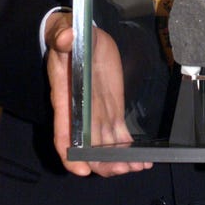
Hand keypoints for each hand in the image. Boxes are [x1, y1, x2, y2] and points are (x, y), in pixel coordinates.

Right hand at [45, 11, 151, 176]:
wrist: (80, 36)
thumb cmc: (68, 38)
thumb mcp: (64, 35)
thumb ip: (64, 38)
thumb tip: (66, 36)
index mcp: (65, 98)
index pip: (63, 133)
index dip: (70, 154)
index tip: (82, 169)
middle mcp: (80, 113)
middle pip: (88, 146)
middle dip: (103, 161)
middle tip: (122, 168)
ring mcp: (97, 113)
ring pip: (106, 145)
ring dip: (119, 159)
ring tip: (136, 166)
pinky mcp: (111, 109)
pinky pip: (118, 135)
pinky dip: (128, 148)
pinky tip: (142, 160)